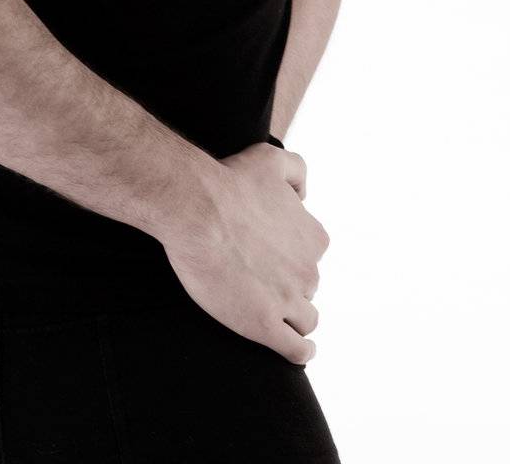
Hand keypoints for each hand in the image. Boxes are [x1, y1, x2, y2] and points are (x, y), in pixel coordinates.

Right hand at [160, 140, 327, 364]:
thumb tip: (304, 196)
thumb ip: (297, 171)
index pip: (310, 254)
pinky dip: (300, 351)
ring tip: (271, 314)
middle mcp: (308, 269)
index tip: (269, 255)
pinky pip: (298, 350)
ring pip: (305, 319)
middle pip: (306, 286)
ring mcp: (289, 300)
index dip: (290, 256)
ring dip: (292, 318)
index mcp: (312, 236)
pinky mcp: (265, 325)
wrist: (197, 209)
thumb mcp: (272, 159)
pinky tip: (295, 350)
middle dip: (288, 285)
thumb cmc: (228, 182)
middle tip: (258, 279)